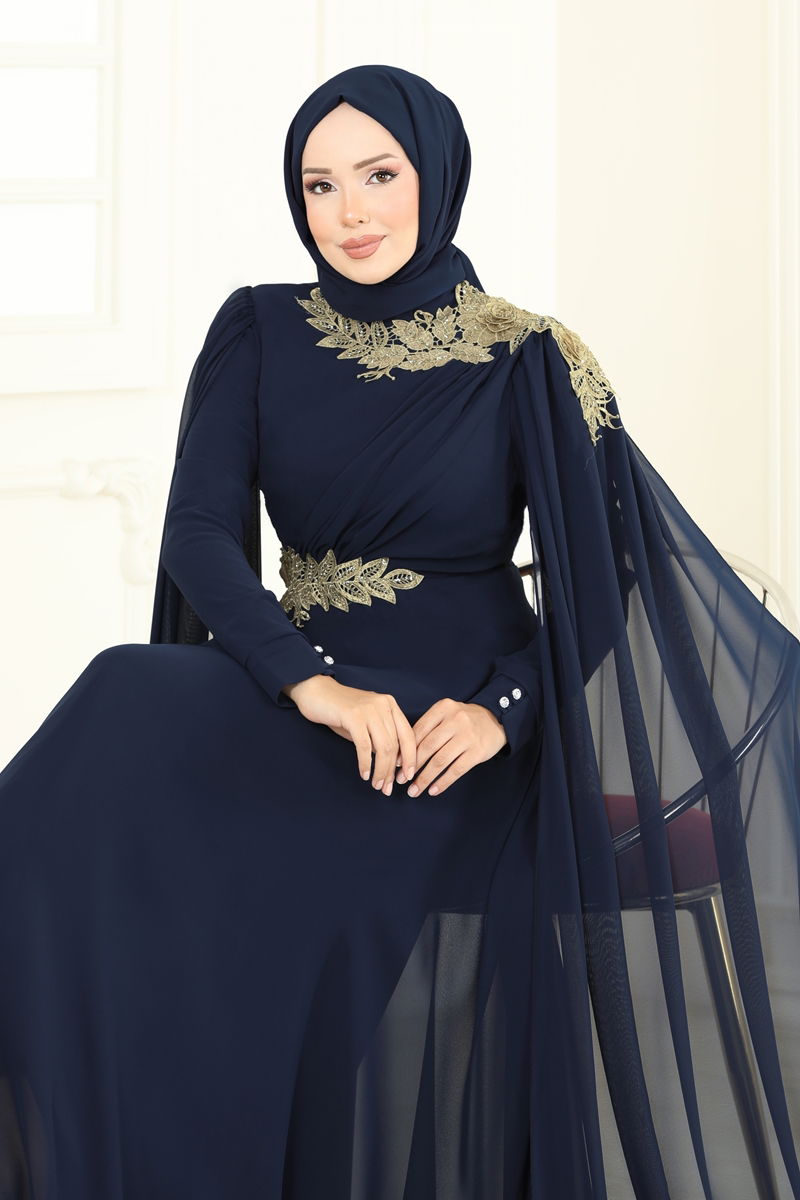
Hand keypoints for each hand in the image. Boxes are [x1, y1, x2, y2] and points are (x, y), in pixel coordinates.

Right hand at [282, 675, 416, 796]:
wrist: (315, 691)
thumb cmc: (340, 710)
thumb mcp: (366, 723)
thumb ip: (379, 738)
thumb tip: (391, 765)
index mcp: (390, 705)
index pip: (408, 735)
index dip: (411, 758)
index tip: (408, 777)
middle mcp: (383, 705)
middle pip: (395, 744)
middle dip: (392, 770)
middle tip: (386, 788)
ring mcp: (369, 709)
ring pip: (383, 747)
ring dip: (381, 770)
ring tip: (377, 785)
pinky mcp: (353, 716)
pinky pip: (364, 746)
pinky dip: (365, 763)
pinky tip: (364, 774)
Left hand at [396, 699, 507, 796]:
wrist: (496, 719)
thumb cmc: (464, 720)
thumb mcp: (447, 714)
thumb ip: (429, 728)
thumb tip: (404, 753)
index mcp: (443, 708)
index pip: (418, 731)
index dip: (405, 750)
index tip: (395, 764)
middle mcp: (455, 720)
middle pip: (427, 747)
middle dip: (411, 766)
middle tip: (400, 780)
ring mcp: (467, 736)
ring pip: (440, 761)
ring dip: (424, 778)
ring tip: (414, 790)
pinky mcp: (477, 752)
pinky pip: (456, 770)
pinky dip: (443, 782)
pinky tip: (433, 790)